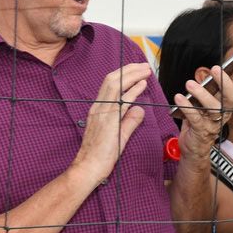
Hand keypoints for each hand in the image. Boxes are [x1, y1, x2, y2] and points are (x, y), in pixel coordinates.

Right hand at [72, 63, 152, 182]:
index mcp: (98, 108)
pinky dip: (132, 90)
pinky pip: (120, 101)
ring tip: (145, 70)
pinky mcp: (108, 121)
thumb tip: (139, 110)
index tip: (137, 69)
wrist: (88, 167)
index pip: (110, 84)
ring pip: (115, 85)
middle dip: (129, 69)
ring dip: (132, 75)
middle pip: (112, 79)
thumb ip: (128, 120)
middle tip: (143, 65)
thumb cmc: (99, 154)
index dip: (124, 74)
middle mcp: (98, 107)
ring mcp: (102, 113)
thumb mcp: (117, 134)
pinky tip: (142, 85)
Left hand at [170, 58, 232, 155]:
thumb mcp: (203, 104)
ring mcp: (214, 123)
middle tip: (215, 69)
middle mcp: (223, 113)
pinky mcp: (201, 131)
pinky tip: (178, 97)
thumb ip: (206, 90)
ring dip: (202, 94)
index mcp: (225, 104)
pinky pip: (195, 118)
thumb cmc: (199, 121)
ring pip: (213, 108)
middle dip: (225, 82)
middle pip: (230, 98)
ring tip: (189, 84)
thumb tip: (203, 74)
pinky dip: (187, 107)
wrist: (193, 147)